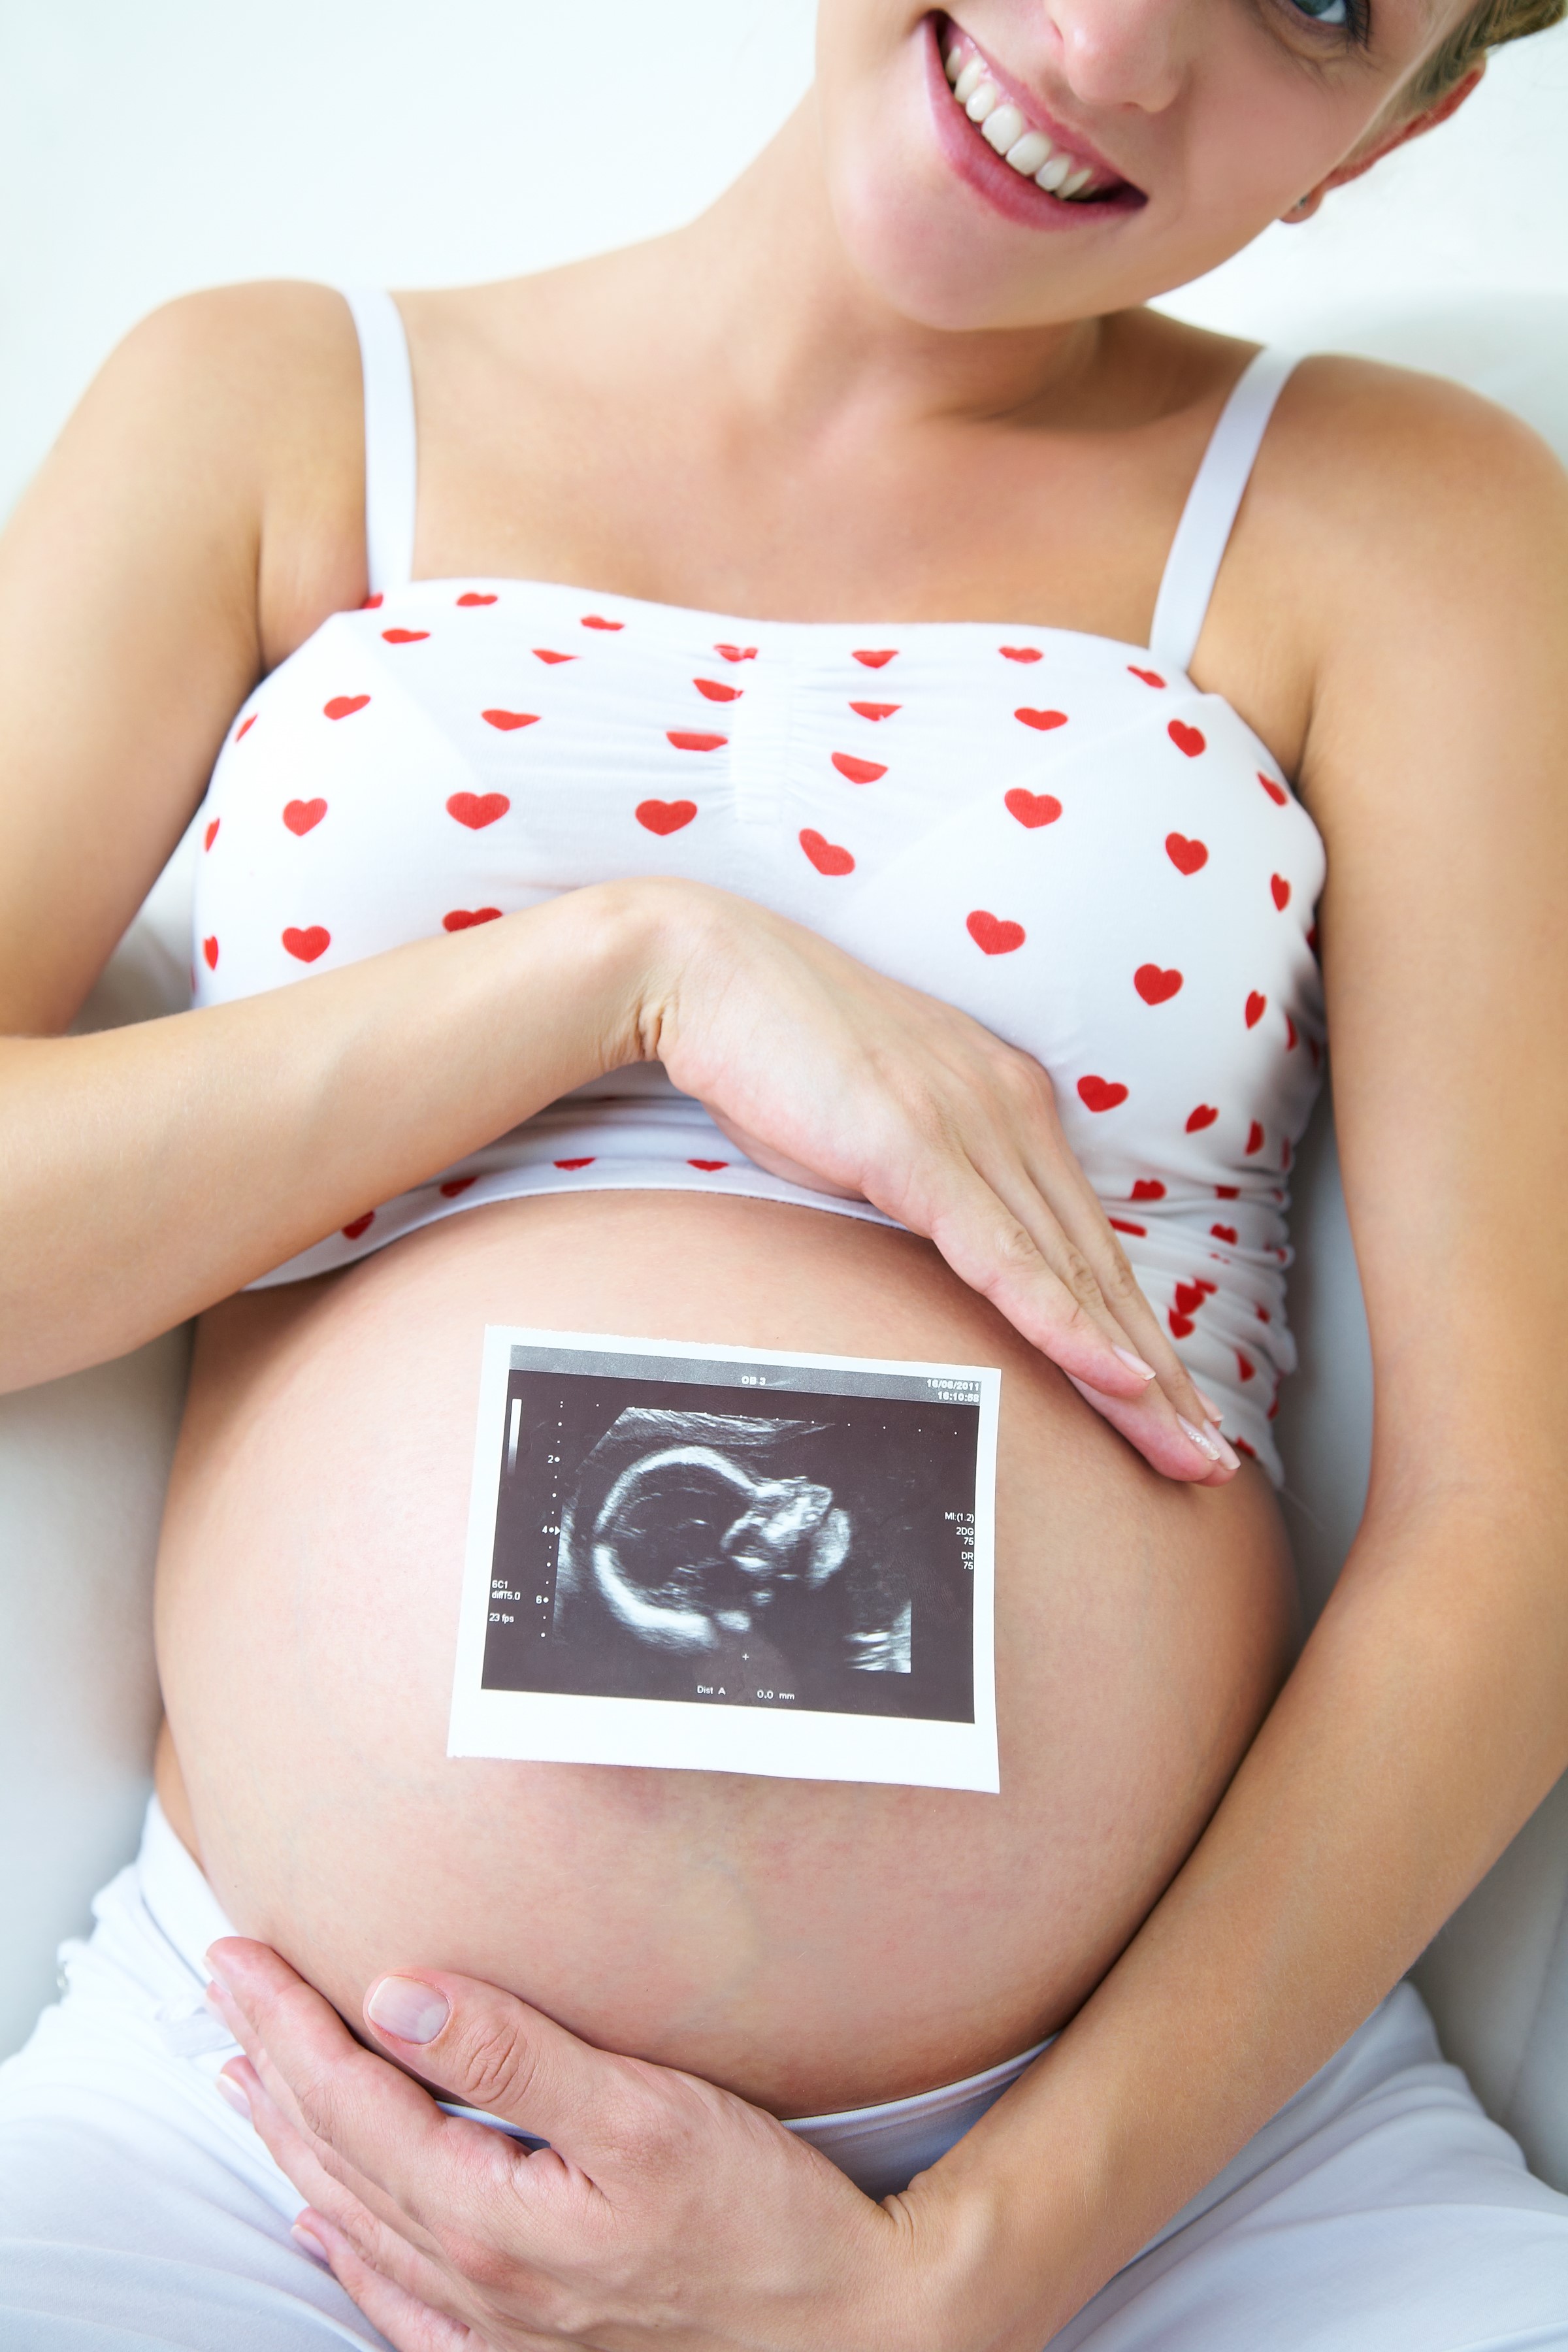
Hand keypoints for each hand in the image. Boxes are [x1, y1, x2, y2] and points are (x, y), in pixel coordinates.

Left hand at [205, 1938, 984, 2351]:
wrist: (845, 2330)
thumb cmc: (763, 2221)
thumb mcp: (644, 2114)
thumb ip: (515, 2056)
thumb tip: (400, 1997)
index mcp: (488, 2216)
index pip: (351, 2101)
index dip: (286, 2023)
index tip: (238, 1958)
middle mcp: (473, 2280)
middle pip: (336, 2157)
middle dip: (269, 2066)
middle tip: (221, 1991)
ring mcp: (495, 2325)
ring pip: (355, 2222)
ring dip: (293, 2144)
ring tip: (246, 2084)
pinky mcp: (528, 2345)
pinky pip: (399, 2301)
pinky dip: (347, 2250)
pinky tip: (325, 2228)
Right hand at [638, 883, 1235, 1485]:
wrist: (704, 967)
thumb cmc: (773, 1050)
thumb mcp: (872, 1124)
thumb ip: (924, 1175)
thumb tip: (940, 1235)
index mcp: (1006, 1102)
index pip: (1085, 1240)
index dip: (1135, 1329)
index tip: (1174, 1403)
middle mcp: (1009, 1110)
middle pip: (1099, 1266)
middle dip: (1161, 1374)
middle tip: (1211, 1458)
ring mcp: (969, 1126)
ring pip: (1069, 1272)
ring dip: (1135, 1373)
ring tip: (1185, 1450)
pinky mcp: (915, 1145)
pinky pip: (1003, 1254)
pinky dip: (1064, 1320)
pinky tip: (1115, 1375)